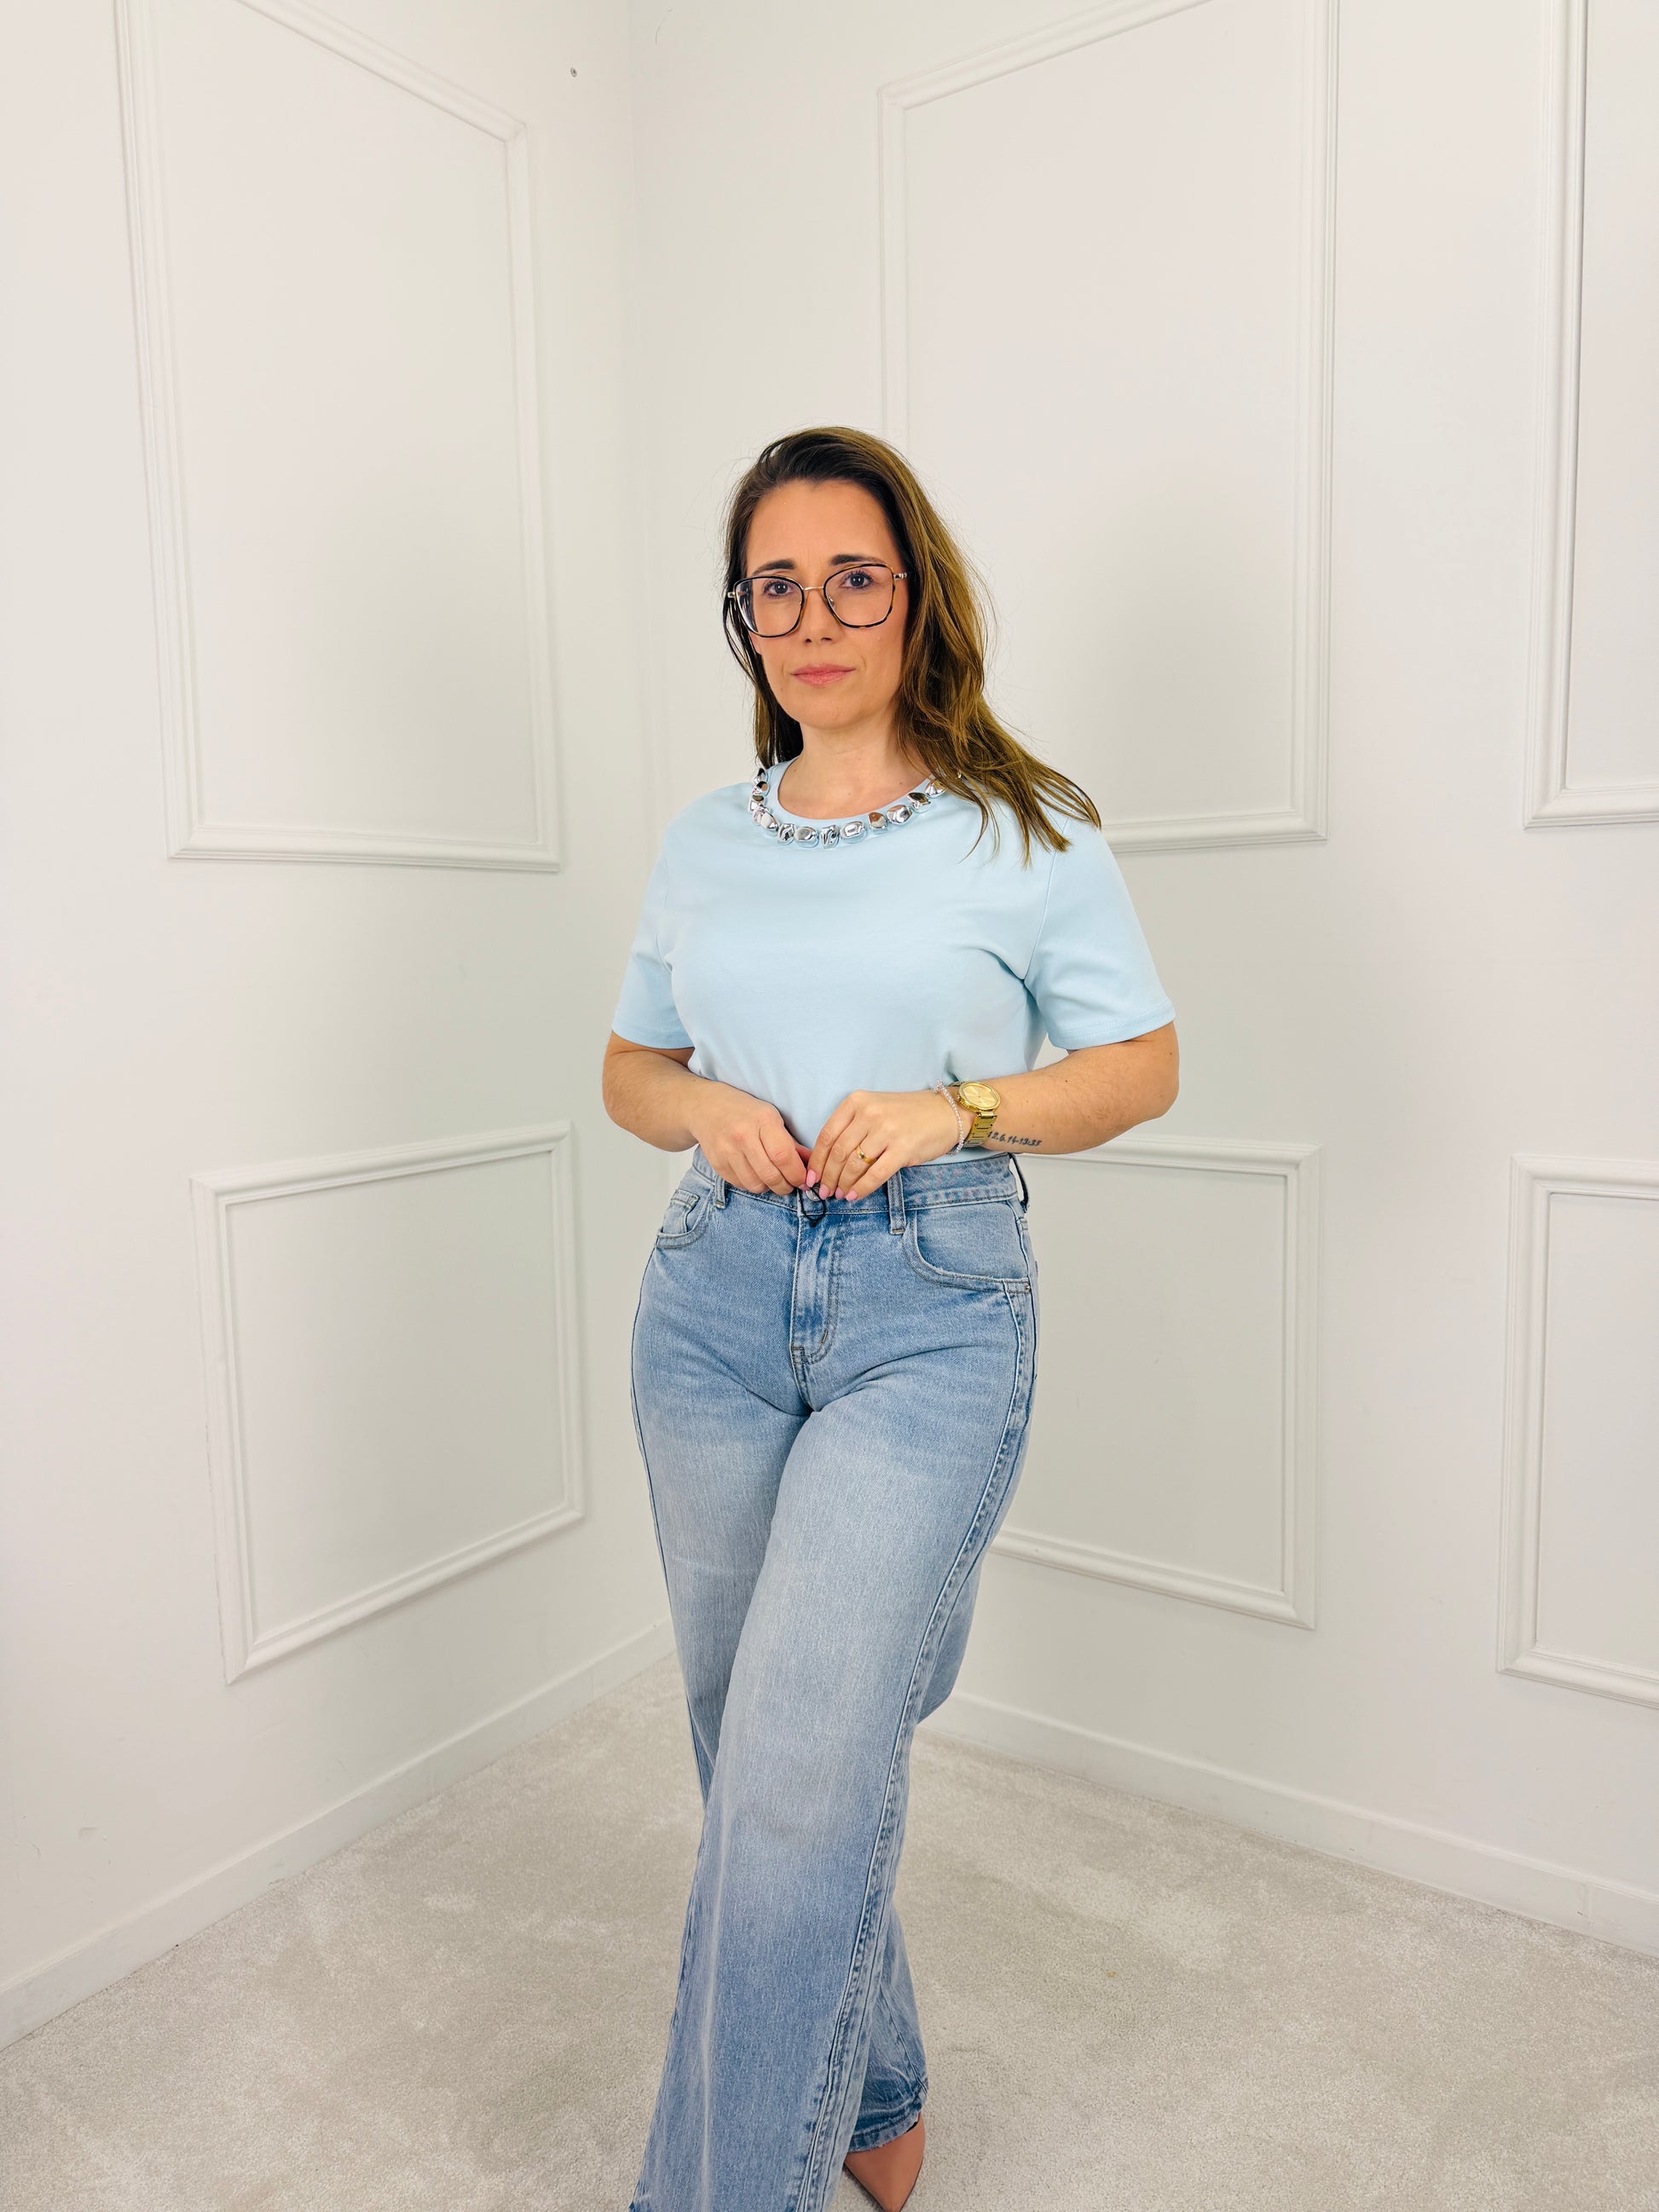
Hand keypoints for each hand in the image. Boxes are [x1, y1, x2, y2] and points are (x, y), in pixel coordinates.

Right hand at [690, 1083, 811, 1194]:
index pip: (784, 1156)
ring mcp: (727, 1151)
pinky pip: (741, 1185)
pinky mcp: (717, 1163)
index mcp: (762, 1121)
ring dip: (769, 1187)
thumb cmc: (745, 1112)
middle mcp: (743, 1136)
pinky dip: (752, 1184)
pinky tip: (755, 1174)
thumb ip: (791, 1142)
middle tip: (791, 1184)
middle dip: (786, 1186)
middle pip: (771, 1175)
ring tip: (773, 1178)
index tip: (804, 1180)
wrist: (706, 1107)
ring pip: (756, 1185)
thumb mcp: (771, 1117)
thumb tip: (812, 1163)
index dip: (797, 1174)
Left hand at [807, 1088, 964, 1201]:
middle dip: (827, 1177)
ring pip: (853, 1165)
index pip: (826, 1135)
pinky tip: (855, 1195)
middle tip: (824, 1192)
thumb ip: (851, 1128)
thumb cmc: (906, 1114)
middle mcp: (869, 1114)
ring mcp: (887, 1131)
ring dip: (843, 1184)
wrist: (945, 1113)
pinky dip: (862, 1188)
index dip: (816, 1161)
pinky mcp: (903, 1149)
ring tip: (839, 1194)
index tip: (811, 1178)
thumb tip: (827, 1161)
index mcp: (857, 1102)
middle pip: (838, 1153)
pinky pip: (875, 1174)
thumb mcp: (873, 1109)